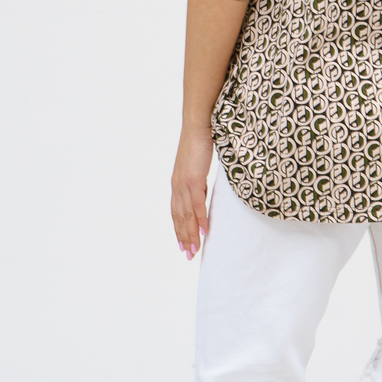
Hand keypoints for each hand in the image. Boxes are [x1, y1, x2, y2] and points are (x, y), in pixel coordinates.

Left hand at [171, 124, 213, 258]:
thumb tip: (203, 191)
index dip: (179, 230)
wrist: (198, 125)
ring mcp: (184, 183)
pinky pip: (198, 204)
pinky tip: (204, 231)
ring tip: (195, 250)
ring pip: (186, 215)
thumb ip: (198, 181)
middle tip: (189, 255)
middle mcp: (177, 186)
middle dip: (184, 238)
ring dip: (191, 234)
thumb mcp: (198, 167)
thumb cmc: (199, 142)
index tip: (184, 245)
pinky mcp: (194, 179)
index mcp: (177, 184)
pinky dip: (200, 219)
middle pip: (179, 218)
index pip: (177, 212)